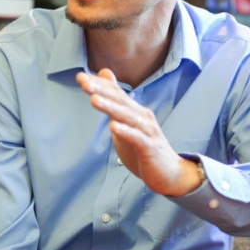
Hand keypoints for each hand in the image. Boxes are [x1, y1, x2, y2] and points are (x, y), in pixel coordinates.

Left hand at [76, 69, 201, 196]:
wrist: (170, 173)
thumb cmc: (145, 147)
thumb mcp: (126, 124)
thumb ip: (115, 104)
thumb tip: (105, 81)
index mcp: (134, 111)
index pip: (116, 93)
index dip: (99, 84)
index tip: (79, 77)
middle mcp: (142, 117)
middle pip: (120, 100)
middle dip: (101, 90)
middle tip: (83, 82)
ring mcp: (147, 131)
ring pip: (127, 116)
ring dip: (110, 107)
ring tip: (93, 99)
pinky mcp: (150, 148)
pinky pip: (137, 138)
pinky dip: (125, 132)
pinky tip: (113, 127)